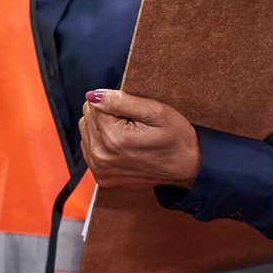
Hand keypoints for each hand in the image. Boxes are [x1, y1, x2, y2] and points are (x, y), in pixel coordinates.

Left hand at [79, 90, 200, 189]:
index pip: (94, 103)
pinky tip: (121, 145)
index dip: (115, 103)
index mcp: (114, 138)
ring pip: (86, 130)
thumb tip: (93, 95)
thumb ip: (121, 101)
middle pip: (87, 116)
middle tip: (132, 124)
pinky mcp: (101, 177)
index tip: (133, 114)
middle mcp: (101, 156)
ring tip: (128, 135)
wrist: (187, 169)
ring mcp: (100, 169)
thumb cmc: (176, 138)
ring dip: (102, 128)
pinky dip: (102, 142)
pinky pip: (89, 148)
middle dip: (107, 115)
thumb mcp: (156, 112)